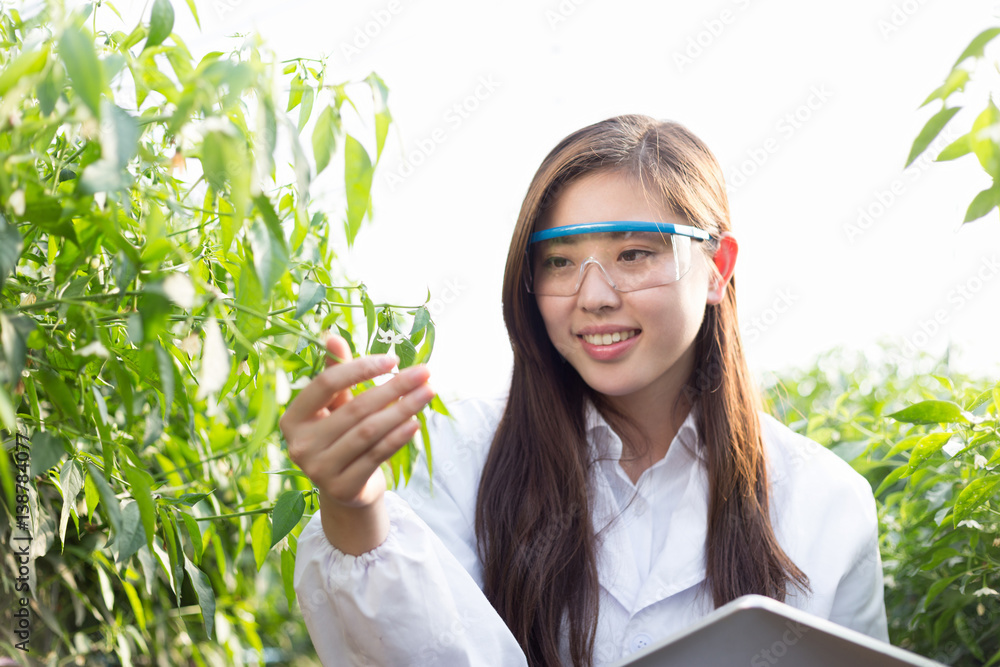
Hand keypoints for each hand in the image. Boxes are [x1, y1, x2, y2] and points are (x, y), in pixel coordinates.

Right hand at [280, 334, 433, 552]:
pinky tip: (416, 422)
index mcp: (292, 418)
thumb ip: (335, 372)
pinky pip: (377, 455)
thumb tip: (331, 336)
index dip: (360, 368)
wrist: (345, 488)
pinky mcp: (343, 488)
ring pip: (368, 431)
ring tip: (427, 393)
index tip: (393, 358)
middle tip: (424, 372)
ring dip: (403, 409)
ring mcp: (319, 470)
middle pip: (354, 408)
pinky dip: (398, 437)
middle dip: (394, 386)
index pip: (326, 384)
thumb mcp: (335, 405)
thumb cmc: (340, 436)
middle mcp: (300, 445)